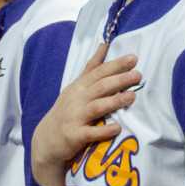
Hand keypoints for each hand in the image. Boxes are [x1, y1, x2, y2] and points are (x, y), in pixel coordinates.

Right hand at [28, 41, 141, 185]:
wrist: (46, 140)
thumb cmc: (66, 112)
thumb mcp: (75, 88)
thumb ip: (91, 68)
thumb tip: (104, 45)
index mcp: (78, 87)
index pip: (98, 72)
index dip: (115, 64)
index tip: (133, 58)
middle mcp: (76, 100)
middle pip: (100, 87)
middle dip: (119, 80)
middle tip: (138, 75)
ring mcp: (74, 118)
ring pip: (97, 107)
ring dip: (115, 101)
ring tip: (132, 97)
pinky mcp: (74, 136)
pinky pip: (91, 132)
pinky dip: (104, 130)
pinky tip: (117, 128)